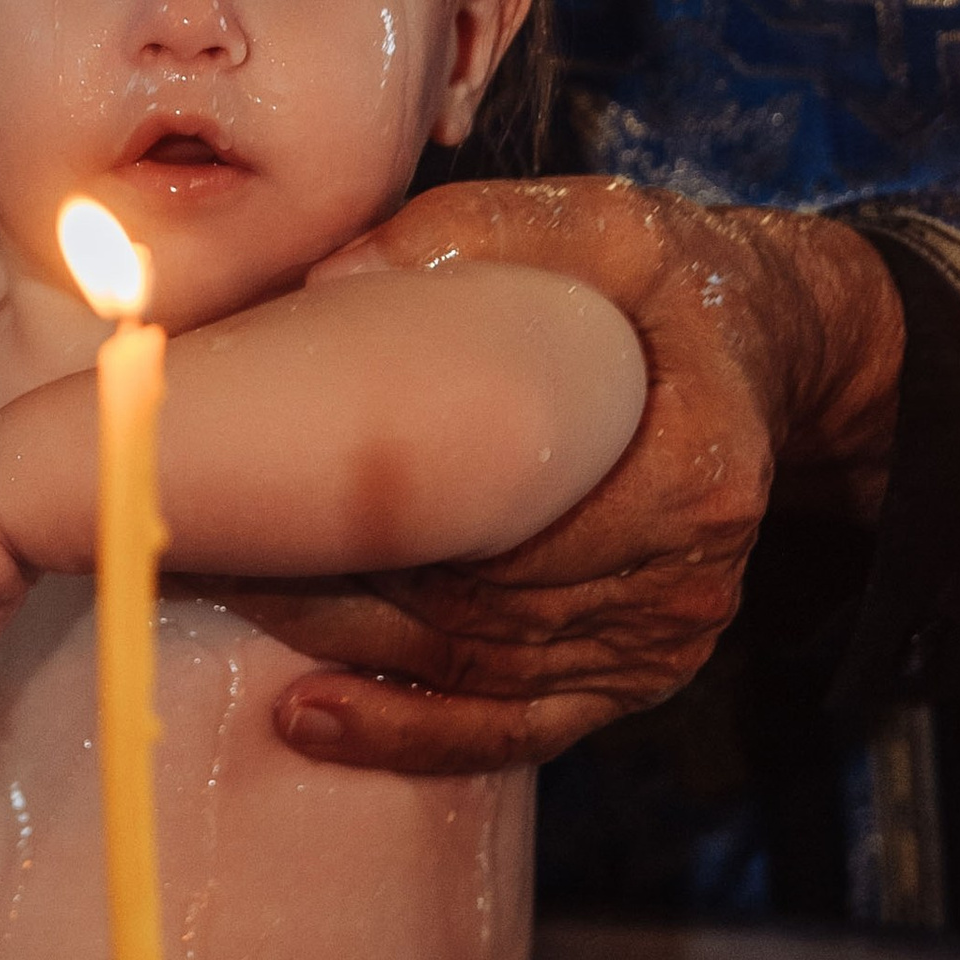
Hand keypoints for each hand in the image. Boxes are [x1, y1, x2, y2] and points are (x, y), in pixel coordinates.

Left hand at [216, 179, 902, 777]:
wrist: (761, 349)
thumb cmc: (667, 281)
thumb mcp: (597, 225)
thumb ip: (476, 235)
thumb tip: (331, 282)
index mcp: (694, 462)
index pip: (513, 519)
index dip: (377, 515)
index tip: (260, 490)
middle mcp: (685, 576)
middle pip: (480, 607)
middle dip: (332, 582)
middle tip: (198, 542)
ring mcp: (662, 640)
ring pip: (478, 672)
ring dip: (343, 646)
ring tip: (225, 596)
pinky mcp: (637, 675)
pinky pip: (518, 727)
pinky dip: (414, 734)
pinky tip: (314, 721)